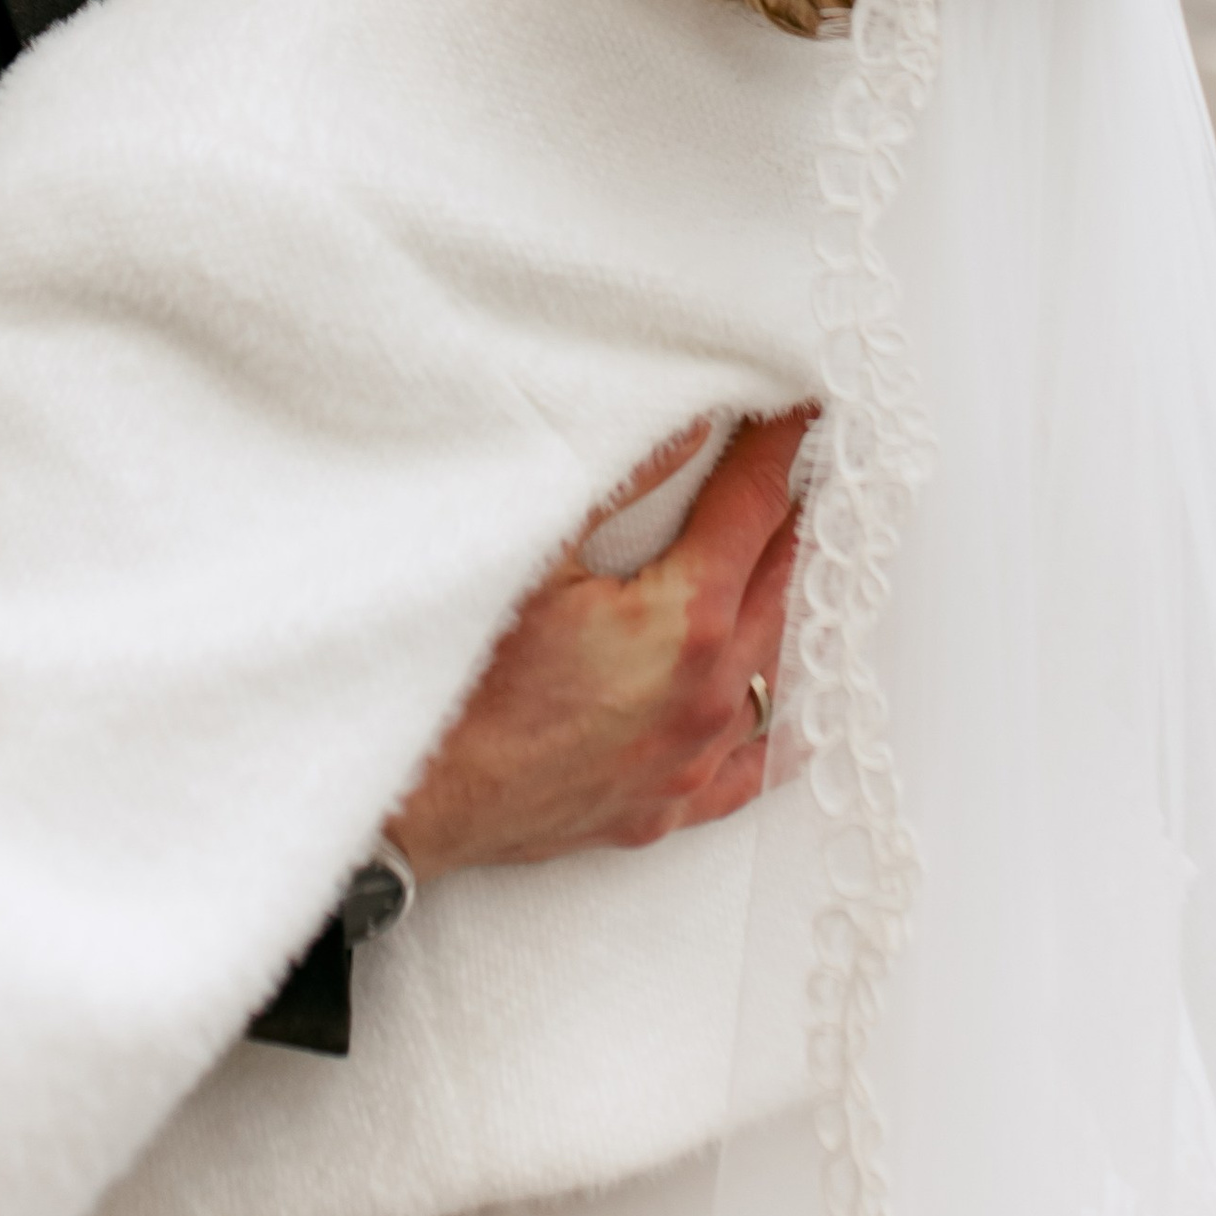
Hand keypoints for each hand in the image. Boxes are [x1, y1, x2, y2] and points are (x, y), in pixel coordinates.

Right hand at [386, 409, 811, 879]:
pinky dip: (770, 726)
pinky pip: (748, 767)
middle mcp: (707, 697)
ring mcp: (692, 761)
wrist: (414, 796)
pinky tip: (790, 715)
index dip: (777, 448)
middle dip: (786, 515)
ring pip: (772, 670)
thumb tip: (692, 425)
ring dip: (779, 604)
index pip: (753, 508)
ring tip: (786, 555)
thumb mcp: (539, 553)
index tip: (800, 408)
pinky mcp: (666, 807)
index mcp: (685, 625)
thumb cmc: (461, 681)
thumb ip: (626, 482)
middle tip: (798, 463)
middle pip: (777, 582)